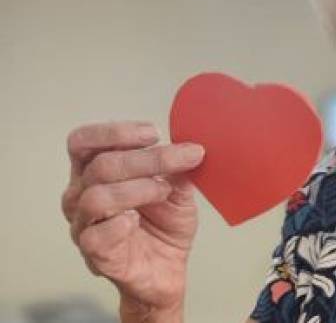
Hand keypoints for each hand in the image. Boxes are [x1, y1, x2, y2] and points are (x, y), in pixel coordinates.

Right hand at [62, 121, 204, 319]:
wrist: (167, 268)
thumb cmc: (165, 224)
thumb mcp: (178, 188)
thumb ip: (178, 168)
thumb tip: (190, 147)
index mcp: (94, 171)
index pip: (84, 142)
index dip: (115, 133)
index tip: (153, 134)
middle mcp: (81, 195)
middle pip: (100, 166)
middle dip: (146, 159)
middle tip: (180, 158)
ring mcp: (84, 225)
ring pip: (96, 197)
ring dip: (138, 189)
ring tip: (164, 191)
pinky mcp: (94, 255)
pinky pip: (95, 236)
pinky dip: (119, 224)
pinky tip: (137, 221)